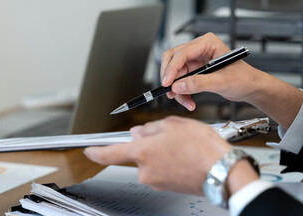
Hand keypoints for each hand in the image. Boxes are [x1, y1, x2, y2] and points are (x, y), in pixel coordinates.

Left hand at [84, 116, 231, 194]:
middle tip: (169, 137)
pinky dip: (168, 162)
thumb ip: (150, 128)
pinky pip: (161, 170)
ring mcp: (156, 181)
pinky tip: (184, 156)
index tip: (88, 151)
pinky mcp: (167, 187)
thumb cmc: (201, 147)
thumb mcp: (173, 125)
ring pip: (151, 161)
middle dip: (148, 143)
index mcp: (142, 152)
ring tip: (182, 147)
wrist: (222, 170)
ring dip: (160, 152)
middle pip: (137, 154)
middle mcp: (145, 170)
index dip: (96, 152)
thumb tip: (139, 132)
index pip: (109, 154)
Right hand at [160, 33, 261, 110]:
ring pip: (175, 73)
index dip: (172, 68)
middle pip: (173, 60)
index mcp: (207, 43)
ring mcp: (195, 60)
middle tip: (170, 92)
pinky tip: (189, 101)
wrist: (250, 87)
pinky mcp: (194, 71)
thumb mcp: (221, 82)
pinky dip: (181, 92)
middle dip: (171, 78)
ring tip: (186, 102)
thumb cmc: (243, 79)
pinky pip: (180, 81)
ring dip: (177, 89)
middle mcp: (199, 49)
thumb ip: (198, 83)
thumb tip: (178, 86)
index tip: (167, 83)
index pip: (182, 53)